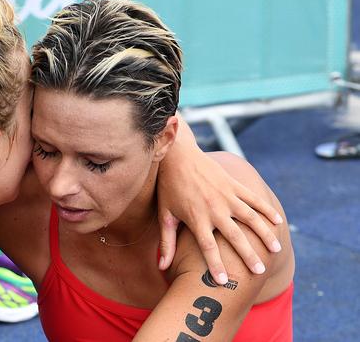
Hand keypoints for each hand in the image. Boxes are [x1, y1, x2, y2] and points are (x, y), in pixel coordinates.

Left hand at [157, 146, 281, 284]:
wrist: (178, 156)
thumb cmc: (170, 188)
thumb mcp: (165, 215)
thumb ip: (166, 242)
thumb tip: (161, 267)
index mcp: (196, 218)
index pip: (208, 247)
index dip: (215, 265)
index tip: (224, 282)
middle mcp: (214, 208)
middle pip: (234, 236)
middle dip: (248, 255)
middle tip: (259, 272)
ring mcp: (226, 196)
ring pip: (250, 218)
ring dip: (264, 234)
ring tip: (275, 250)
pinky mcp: (233, 184)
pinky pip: (253, 199)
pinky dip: (266, 209)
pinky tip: (277, 221)